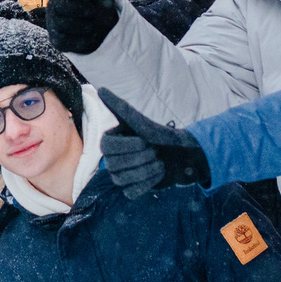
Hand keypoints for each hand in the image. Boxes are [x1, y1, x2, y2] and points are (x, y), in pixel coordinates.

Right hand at [47, 0, 117, 55]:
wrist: (108, 29)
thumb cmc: (100, 2)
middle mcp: (52, 6)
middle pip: (63, 7)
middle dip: (84, 10)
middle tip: (91, 12)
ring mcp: (53, 24)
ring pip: (65, 25)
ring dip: (86, 26)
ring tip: (90, 24)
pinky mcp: (56, 41)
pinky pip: (67, 41)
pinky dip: (82, 40)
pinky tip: (86, 36)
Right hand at [95, 88, 210, 197]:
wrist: (179, 153)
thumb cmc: (160, 134)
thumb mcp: (140, 121)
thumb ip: (119, 107)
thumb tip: (101, 89)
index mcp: (110, 141)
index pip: (107, 148)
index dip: (128, 146)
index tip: (145, 140)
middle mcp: (111, 159)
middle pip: (114, 165)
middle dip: (140, 158)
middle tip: (154, 150)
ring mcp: (120, 176)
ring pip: (122, 180)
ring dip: (146, 170)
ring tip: (159, 161)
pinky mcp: (130, 189)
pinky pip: (131, 192)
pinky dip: (148, 182)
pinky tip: (158, 172)